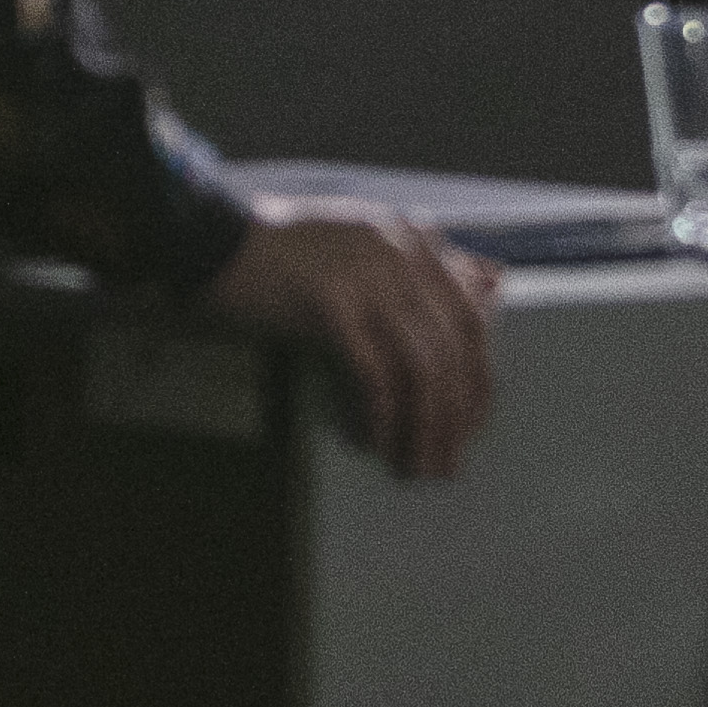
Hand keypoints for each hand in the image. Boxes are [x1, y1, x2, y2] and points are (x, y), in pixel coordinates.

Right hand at [204, 202, 500, 482]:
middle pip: (451, 348)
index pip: (470, 318)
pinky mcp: (329, 301)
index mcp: (413, 240)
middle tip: (445, 463)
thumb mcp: (365, 246)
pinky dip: (378, 415)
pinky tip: (371, 441)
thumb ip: (428, 263)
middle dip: (454, 416)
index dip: (477, 379)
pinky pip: (371, 373)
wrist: (212, 241)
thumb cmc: (286, 253)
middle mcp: (400, 252)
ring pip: (419, 367)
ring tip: (413, 467)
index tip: (471, 426)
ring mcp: (365, 274)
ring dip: (421, 427)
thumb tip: (495, 283)